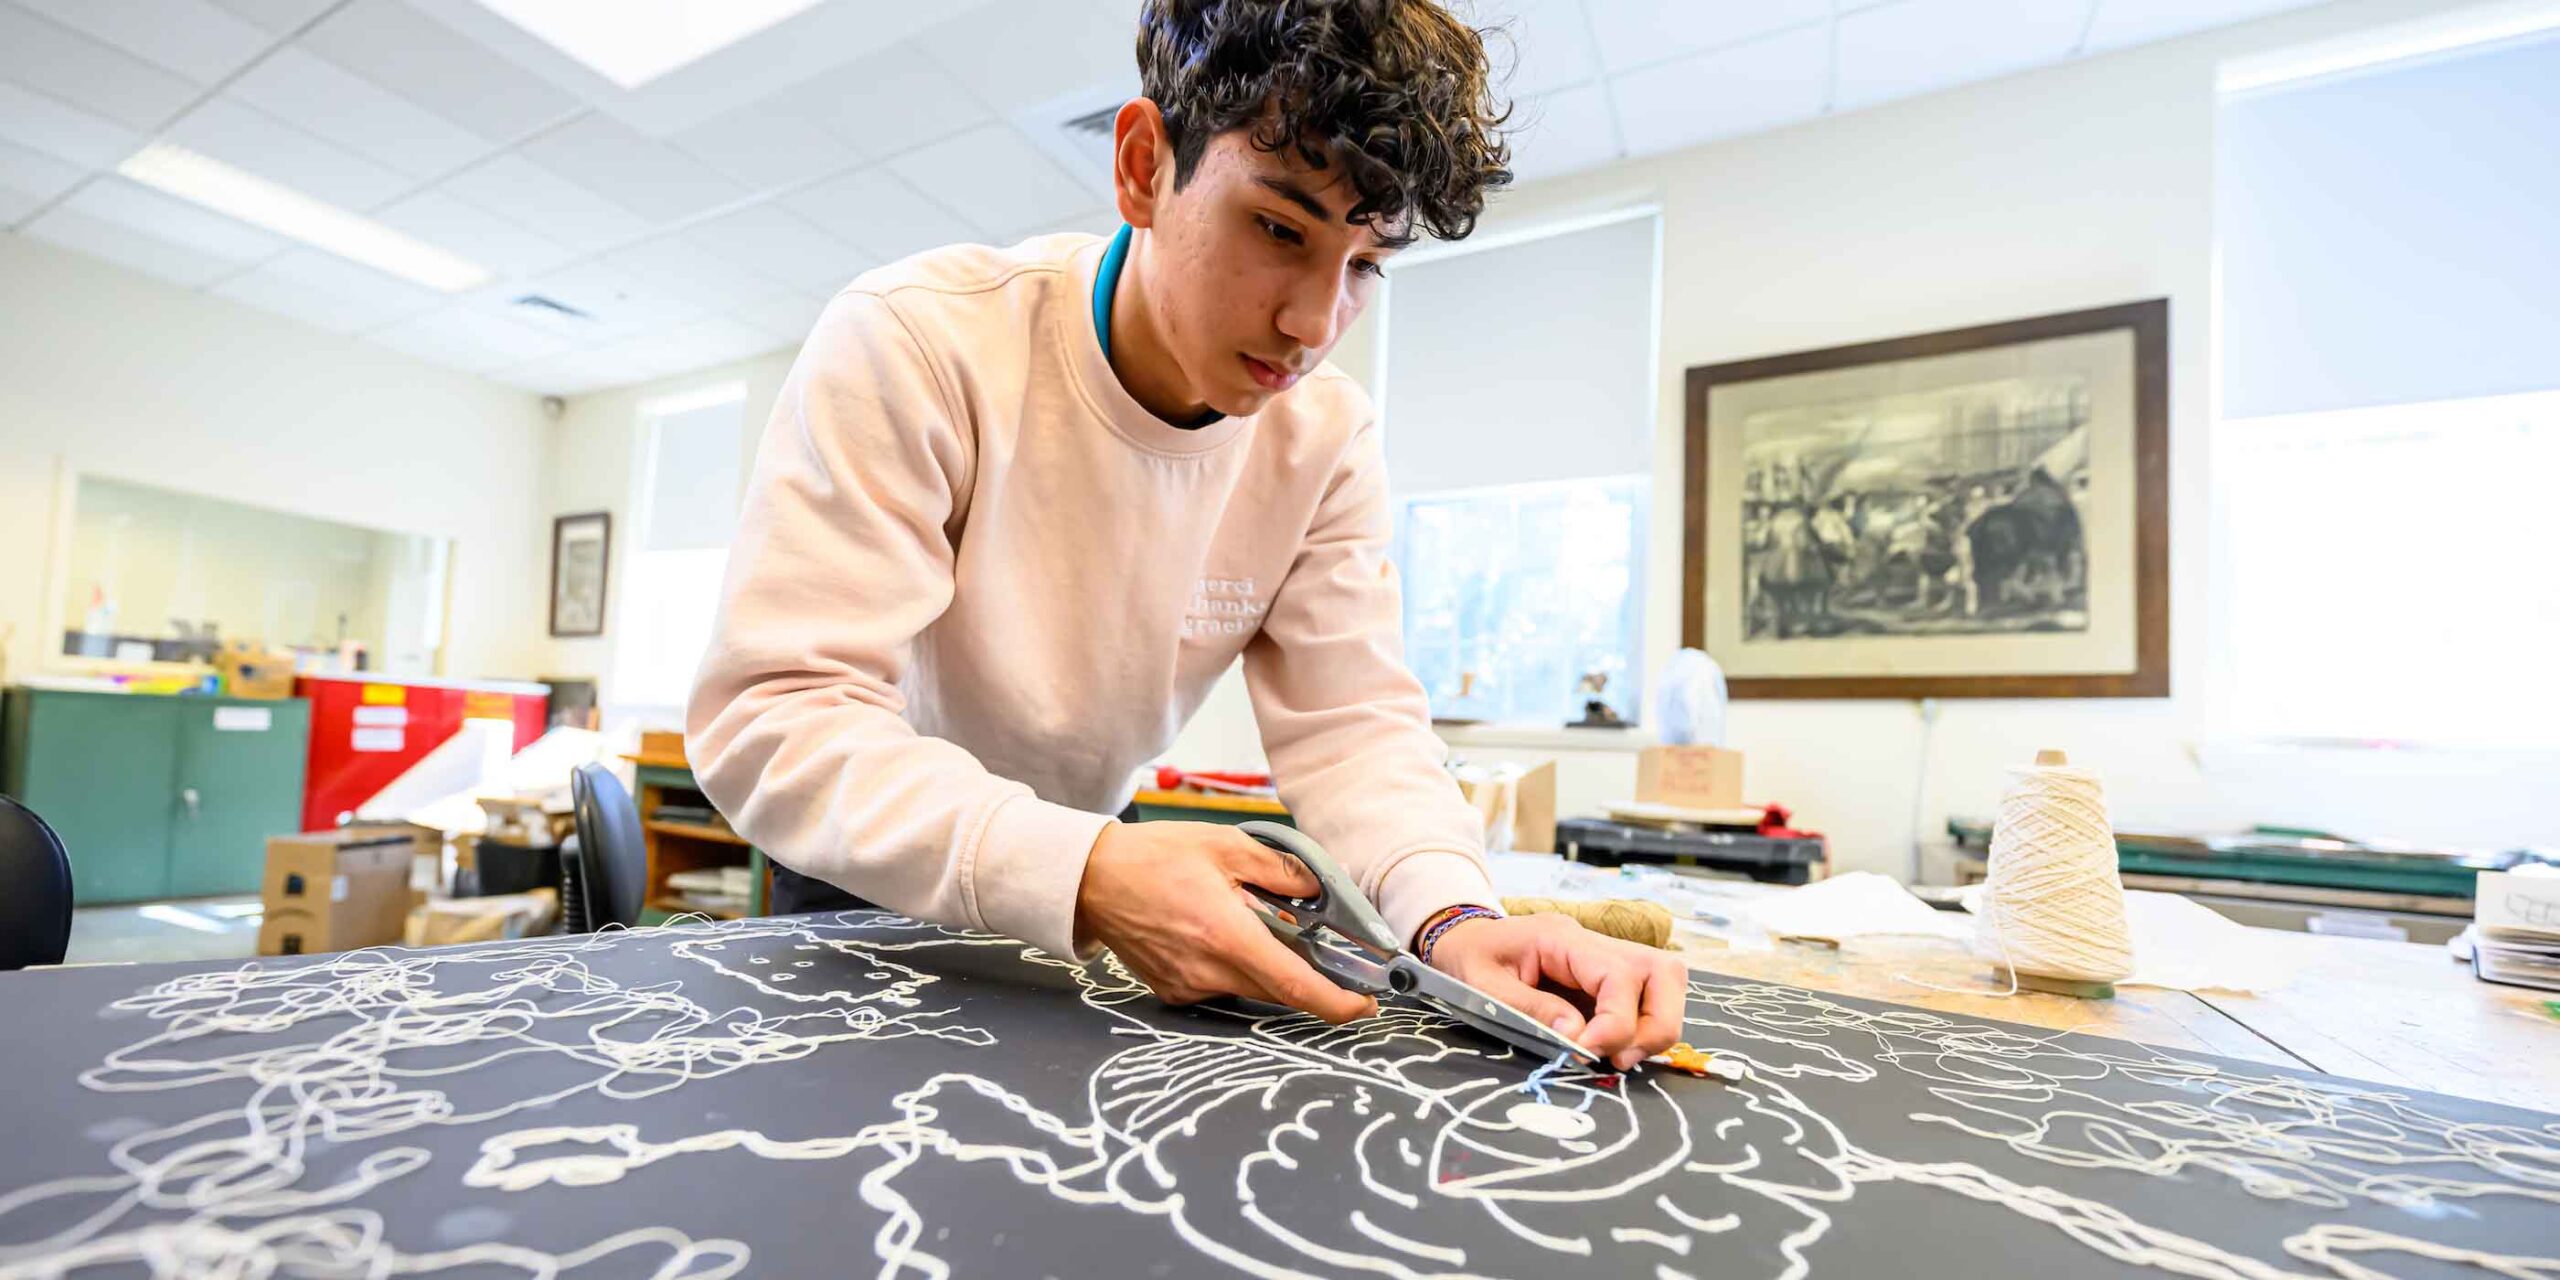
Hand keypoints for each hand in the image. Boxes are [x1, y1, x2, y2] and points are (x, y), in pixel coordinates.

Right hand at [1074, 822, 1375, 1023]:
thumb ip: (1278, 869)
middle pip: (1278, 990)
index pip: (1294, 984)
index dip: (1336, 1002)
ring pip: (1251, 987)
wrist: (1092, 879)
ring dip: (1266, 965)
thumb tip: (1318, 891)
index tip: (1365, 1002)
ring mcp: (1188, 985)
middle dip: (1307, 977)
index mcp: (1226, 933)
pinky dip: (1234, 965)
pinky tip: (1217, 932)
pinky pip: (1221, 985)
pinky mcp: (1173, 989)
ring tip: (1250, 923)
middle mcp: (1208, 969)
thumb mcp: (1225, 844)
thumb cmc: (1154, 856)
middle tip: (1320, 949)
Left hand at [1426, 914, 1688, 1070]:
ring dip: (1655, 1026)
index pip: (1619, 974)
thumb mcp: (1483, 987)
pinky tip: (1612, 1047)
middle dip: (1656, 1024)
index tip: (1590, 1052)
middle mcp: (1594, 943)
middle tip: (1620, 1057)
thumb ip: (1530, 1010)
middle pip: (1664, 972)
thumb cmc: (1468, 960)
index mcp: (1561, 939)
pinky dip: (1642, 1026)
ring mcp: (1604, 958)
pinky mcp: (1605, 978)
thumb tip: (1578, 1035)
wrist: (1461, 939)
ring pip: (1665, 983)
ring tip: (1618, 1056)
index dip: (1617, 1021)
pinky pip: (1646, 998)